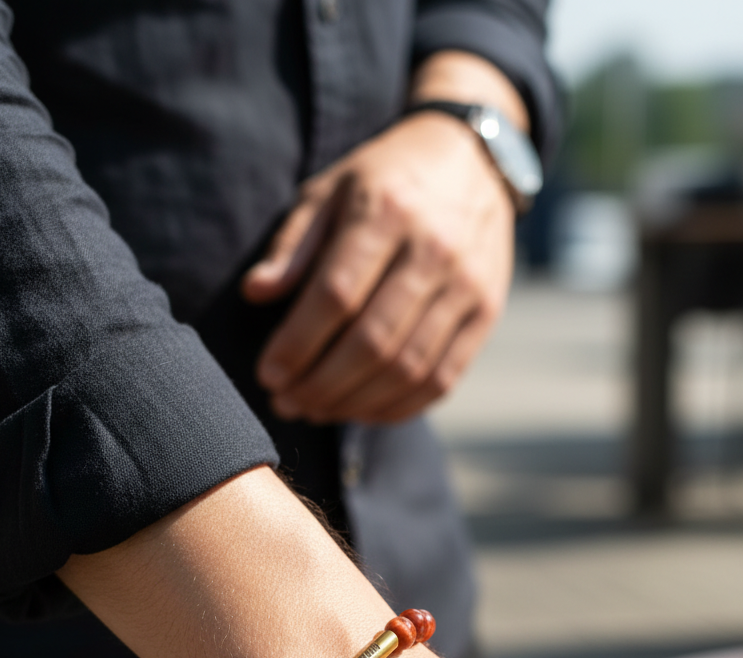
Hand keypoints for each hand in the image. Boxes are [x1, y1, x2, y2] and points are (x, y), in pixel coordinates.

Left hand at [241, 111, 514, 424]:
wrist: (474, 162)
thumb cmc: (384, 181)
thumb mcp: (330, 191)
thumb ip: (293, 244)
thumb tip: (256, 293)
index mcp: (387, 211)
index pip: (336, 295)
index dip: (298, 344)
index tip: (268, 374)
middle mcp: (433, 250)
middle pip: (373, 341)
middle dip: (321, 384)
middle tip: (286, 402)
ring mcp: (467, 286)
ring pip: (407, 369)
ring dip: (355, 403)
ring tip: (316, 410)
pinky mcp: (487, 314)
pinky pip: (441, 380)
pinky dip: (398, 408)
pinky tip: (361, 410)